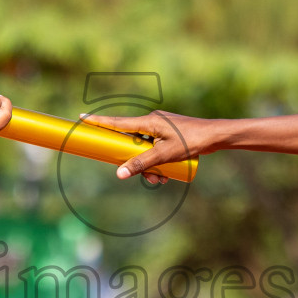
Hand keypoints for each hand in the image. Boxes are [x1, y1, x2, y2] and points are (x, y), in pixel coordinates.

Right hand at [81, 110, 216, 181]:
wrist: (215, 136)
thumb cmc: (191, 141)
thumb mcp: (164, 155)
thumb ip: (141, 164)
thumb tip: (119, 174)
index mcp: (148, 122)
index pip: (117, 122)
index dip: (99, 121)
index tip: (82, 118)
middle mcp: (152, 122)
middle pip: (131, 143)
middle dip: (135, 162)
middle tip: (148, 176)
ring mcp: (160, 129)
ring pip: (144, 150)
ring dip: (149, 167)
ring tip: (162, 179)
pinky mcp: (168, 135)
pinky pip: (154, 149)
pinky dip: (156, 163)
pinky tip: (167, 175)